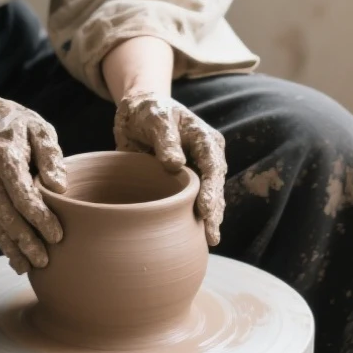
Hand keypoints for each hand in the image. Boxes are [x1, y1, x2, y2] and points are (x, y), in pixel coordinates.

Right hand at [0, 93, 66, 273]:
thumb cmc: (18, 125)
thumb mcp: (39, 129)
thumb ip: (50, 156)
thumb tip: (59, 187)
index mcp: (4, 156)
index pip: (21, 193)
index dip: (39, 217)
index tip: (57, 235)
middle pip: (5, 214)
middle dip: (25, 240)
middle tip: (45, 261)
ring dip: (12, 247)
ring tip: (31, 268)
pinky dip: (1, 242)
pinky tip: (16, 259)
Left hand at [114, 92, 225, 244]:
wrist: (138, 112)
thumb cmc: (150, 111)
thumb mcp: (157, 118)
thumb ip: (166, 139)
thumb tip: (175, 164)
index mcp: (205, 140)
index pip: (213, 166)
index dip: (211, 189)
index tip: (205, 208)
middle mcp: (206, 159)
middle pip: (215, 188)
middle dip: (214, 212)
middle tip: (211, 235)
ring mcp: (196, 174)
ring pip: (207, 199)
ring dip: (207, 219)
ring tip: (208, 240)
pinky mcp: (182, 185)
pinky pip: (190, 204)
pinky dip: (192, 219)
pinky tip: (194, 237)